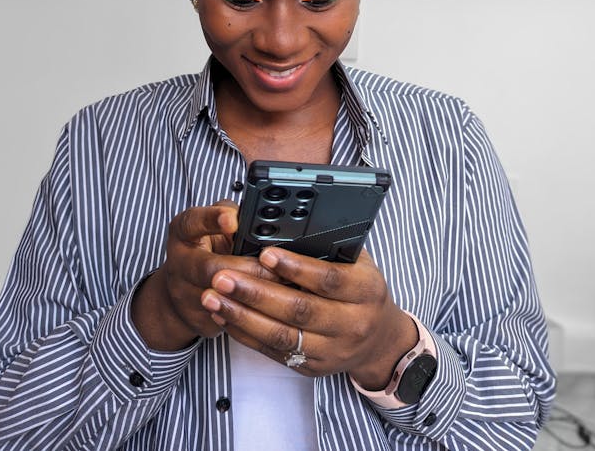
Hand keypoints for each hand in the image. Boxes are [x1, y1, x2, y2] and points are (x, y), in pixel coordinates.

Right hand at [131, 202, 277, 351]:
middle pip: (208, 268)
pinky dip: (254, 314)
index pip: (193, 222)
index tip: (233, 221)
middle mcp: (180, 264)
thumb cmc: (205, 249)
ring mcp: (185, 296)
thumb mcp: (213, 225)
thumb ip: (232, 215)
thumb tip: (260, 215)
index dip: (213, 220)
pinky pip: (229, 319)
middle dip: (245, 268)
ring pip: (221, 300)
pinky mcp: (200, 320)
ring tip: (282, 286)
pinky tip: (274, 309)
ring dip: (253, 295)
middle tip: (273, 265)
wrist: (182, 291)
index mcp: (184, 233)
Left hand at [200, 248, 416, 386]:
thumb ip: (328, 248)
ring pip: (282, 335)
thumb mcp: (358, 262)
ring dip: (242, 316)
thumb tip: (286, 227)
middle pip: (299, 310)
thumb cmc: (362, 289)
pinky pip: (274, 352)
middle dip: (256, 292)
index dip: (295, 267)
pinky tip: (225, 317)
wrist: (380, 340)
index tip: (265, 254)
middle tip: (223, 276)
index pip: (329, 279)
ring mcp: (332, 350)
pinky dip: (246, 334)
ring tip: (213, 297)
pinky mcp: (313, 367)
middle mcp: (351, 323)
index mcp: (365, 290)